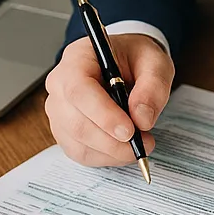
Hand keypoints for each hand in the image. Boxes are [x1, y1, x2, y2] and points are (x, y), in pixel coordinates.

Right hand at [44, 33, 173, 166]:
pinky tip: (124, 149)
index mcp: (77, 57)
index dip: (103, 114)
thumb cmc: (135, 58)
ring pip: (78, 142)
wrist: (126, 63)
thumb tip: (142, 119)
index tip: (130, 131)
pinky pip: (80, 152)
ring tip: (139, 144)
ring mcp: (58, 109)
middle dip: (112, 140)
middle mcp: (60, 84)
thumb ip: (153, 86)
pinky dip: (106, 157)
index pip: (79, 89)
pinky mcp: (64, 130)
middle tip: (145, 142)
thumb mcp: (154, 62)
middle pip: (76, 122)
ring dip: (112, 152)